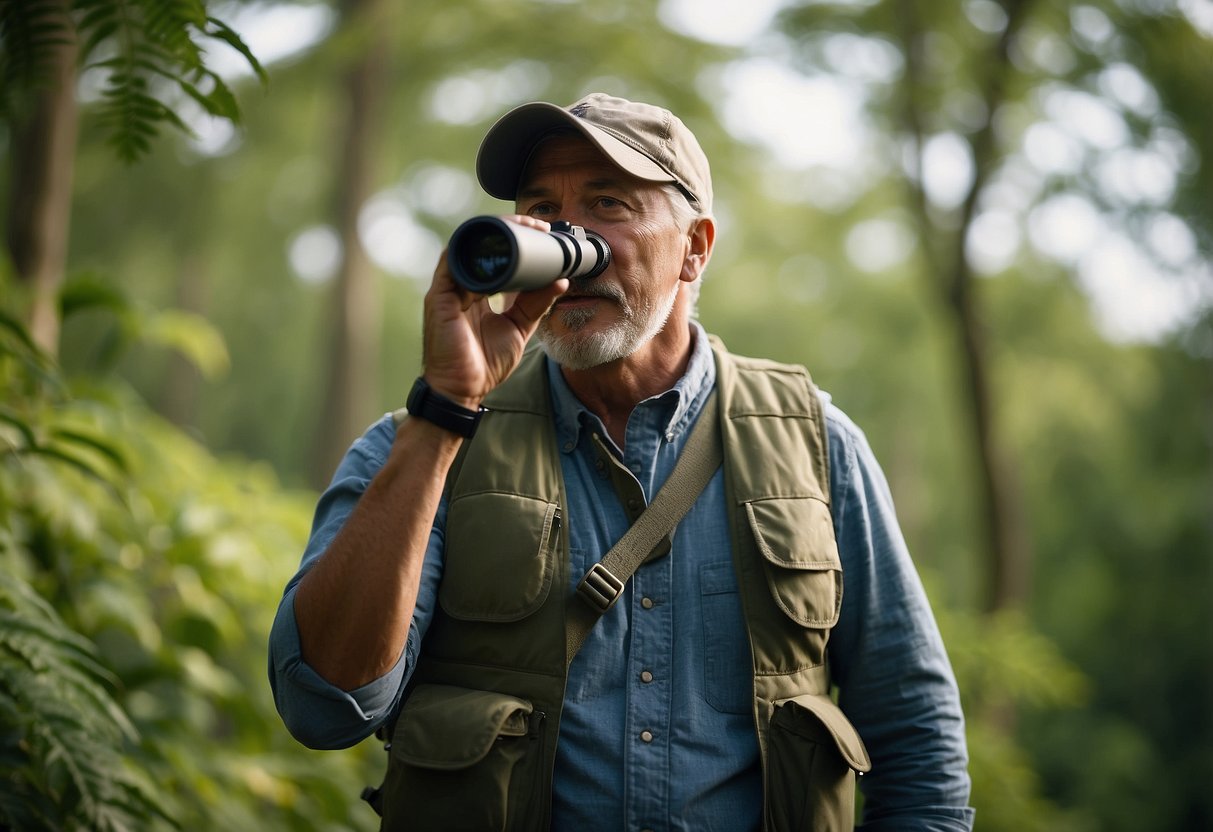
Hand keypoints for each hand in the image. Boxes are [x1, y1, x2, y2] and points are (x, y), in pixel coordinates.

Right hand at [421, 215, 568, 406]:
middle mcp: (461, 286)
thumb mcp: (519, 327)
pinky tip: (495, 246)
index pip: (495, 256)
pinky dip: (472, 252)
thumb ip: (536, 304)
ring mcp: (448, 290)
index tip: (541, 231)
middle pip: (481, 245)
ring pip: (467, 247)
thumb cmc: (485, 363)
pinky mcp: (439, 298)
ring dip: (493, 233)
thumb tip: (560, 280)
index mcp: (477, 291)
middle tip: (536, 224)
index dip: (516, 239)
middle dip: (508, 229)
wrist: (464, 390)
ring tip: (521, 227)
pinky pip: (452, 265)